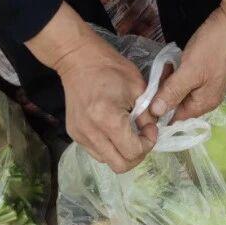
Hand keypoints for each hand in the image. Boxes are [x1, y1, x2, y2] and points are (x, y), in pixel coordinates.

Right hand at [26, 3, 156, 172]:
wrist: (78, 59)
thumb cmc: (111, 69)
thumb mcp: (138, 88)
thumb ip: (147, 115)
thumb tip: (150, 133)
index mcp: (107, 118)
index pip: (133, 151)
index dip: (148, 144)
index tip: (151, 129)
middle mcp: (91, 132)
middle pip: (120, 165)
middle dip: (136, 155)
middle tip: (142, 139)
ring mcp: (80, 135)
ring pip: (108, 162)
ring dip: (123, 153)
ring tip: (128, 135)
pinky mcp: (74, 135)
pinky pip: (97, 153)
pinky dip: (110, 149)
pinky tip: (114, 133)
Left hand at [150, 0, 225, 121]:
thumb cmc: (212, 49)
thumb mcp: (189, 71)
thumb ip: (172, 92)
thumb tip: (155, 112)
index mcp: (203, 105)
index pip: (176, 118)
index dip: (160, 110)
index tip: (148, 95)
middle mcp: (206, 101)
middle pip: (177, 105)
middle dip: (165, 92)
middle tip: (161, 73)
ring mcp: (207, 88)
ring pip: (181, 92)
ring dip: (171, 81)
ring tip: (169, 65)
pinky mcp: (206, 76)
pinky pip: (187, 82)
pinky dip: (178, 74)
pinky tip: (176, 63)